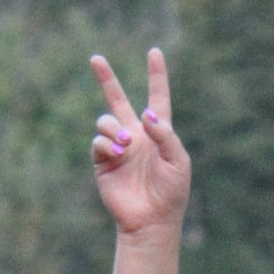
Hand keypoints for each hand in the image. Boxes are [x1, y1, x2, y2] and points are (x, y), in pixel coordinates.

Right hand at [90, 47, 190, 239]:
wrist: (151, 221)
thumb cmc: (171, 193)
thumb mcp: (178, 161)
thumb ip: (165, 134)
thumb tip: (145, 113)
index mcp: (157, 132)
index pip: (157, 98)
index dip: (156, 75)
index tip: (154, 53)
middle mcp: (135, 136)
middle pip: (118, 100)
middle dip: (106, 79)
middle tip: (95, 58)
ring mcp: (117, 148)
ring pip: (106, 121)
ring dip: (113, 128)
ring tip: (124, 144)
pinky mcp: (103, 163)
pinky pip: (98, 142)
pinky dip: (106, 144)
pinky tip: (117, 154)